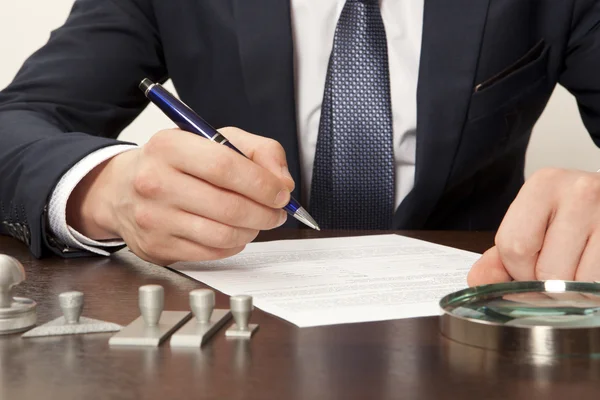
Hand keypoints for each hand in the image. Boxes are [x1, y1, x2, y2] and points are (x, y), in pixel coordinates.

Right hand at [66, 127, 294, 264]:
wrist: (121, 190)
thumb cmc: (175, 163)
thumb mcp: (214, 140)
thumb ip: (258, 151)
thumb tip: (283, 182)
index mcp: (169, 146)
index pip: (225, 166)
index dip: (262, 183)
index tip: (281, 193)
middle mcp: (155, 182)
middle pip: (228, 205)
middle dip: (265, 212)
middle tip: (277, 212)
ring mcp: (154, 218)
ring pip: (222, 234)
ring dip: (252, 230)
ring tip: (257, 221)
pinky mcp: (157, 247)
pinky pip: (211, 252)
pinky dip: (233, 245)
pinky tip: (234, 232)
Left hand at [468, 168, 599, 285]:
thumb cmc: (571, 218)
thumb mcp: (531, 226)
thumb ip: (500, 258)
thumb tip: (478, 282)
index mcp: (543, 185)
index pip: (513, 246)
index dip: (518, 269)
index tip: (530, 266)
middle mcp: (581, 192)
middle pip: (547, 270)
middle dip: (548, 283)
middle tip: (561, 267)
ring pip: (578, 284)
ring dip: (575, 291)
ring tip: (581, 268)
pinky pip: (598, 287)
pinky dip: (592, 291)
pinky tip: (593, 270)